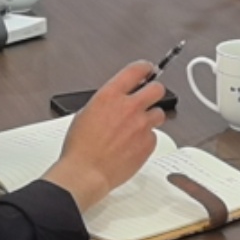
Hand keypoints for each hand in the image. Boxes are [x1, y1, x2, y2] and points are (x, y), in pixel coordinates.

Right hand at [45, 62, 168, 208]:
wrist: (86, 172)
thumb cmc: (81, 147)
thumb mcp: (86, 113)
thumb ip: (106, 102)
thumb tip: (115, 101)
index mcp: (110, 95)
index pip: (136, 70)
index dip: (145, 68)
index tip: (147, 69)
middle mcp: (129, 107)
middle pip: (157, 89)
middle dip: (154, 91)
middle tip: (150, 96)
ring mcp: (141, 125)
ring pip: (159, 113)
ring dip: (150, 117)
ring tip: (136, 128)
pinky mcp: (148, 143)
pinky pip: (153, 136)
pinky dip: (145, 139)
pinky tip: (132, 145)